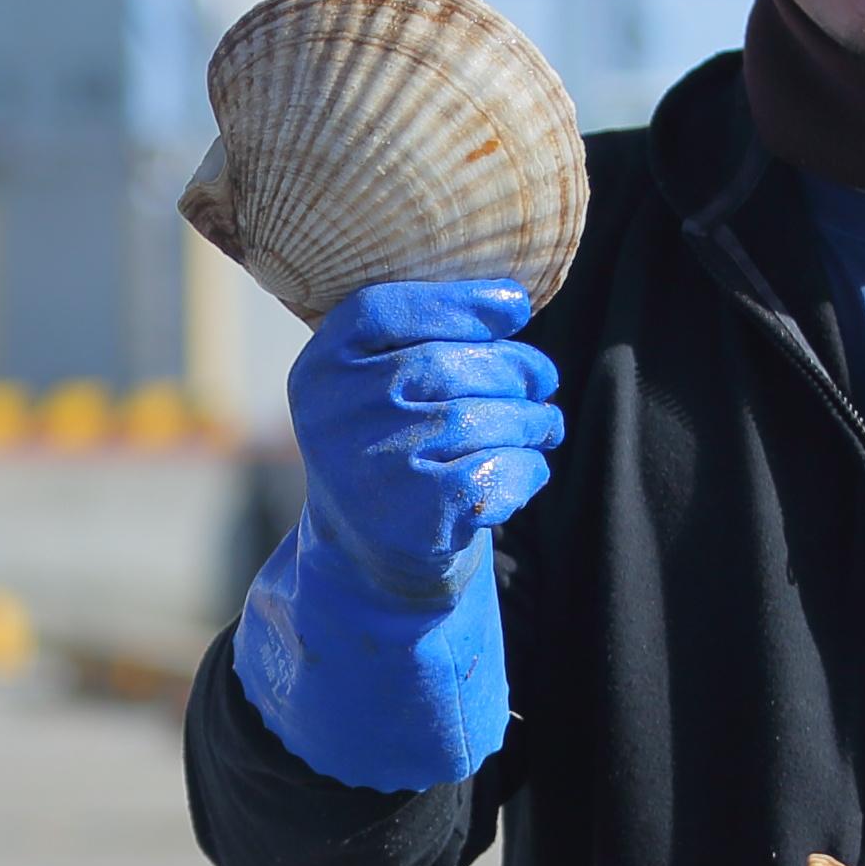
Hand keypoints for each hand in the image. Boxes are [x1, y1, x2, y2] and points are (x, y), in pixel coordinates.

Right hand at [231, 282, 559, 795]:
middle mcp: (335, 417)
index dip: (457, 303)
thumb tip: (510, 305)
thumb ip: (416, 342)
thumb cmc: (392, 452)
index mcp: (319, 372)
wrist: (370, 562)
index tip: (515, 308)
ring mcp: (374, 467)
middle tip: (544, 379)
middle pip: (449, 364)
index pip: (382, 310)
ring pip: (485, 418)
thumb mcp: (376, 390)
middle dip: (516, 368)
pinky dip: (529, 469)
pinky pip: (502, 471)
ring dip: (534, 421)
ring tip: (545, 426)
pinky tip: (529, 471)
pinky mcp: (419, 515)